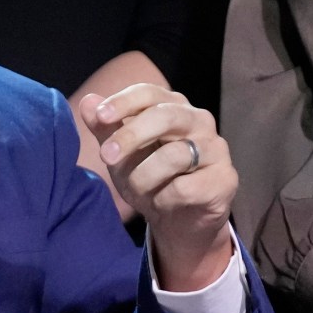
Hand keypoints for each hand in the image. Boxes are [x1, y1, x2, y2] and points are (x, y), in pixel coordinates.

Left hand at [83, 85, 235, 291]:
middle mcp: (198, 121)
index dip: (124, 102)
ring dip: (144, 176)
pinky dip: (164, 198)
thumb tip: (87, 102)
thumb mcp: (120, 153)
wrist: (177, 219)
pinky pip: (185, 187)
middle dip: (131, 135)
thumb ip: (105, 128)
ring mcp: (216, 149)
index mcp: (173, 106)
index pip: (149, 93)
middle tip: (107, 156)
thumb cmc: (148, 177)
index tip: (100, 116)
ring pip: (174, 155)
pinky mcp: (225, 179)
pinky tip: (163, 202)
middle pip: (165, 116)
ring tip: (138, 189)